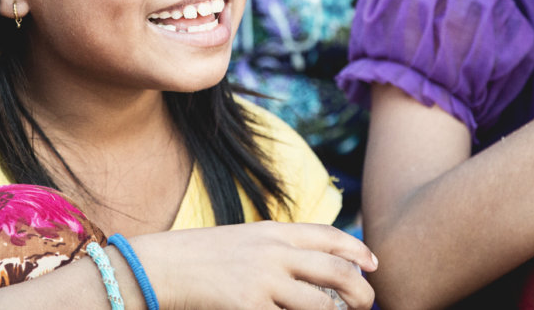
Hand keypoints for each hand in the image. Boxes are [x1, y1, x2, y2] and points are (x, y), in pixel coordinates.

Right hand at [131, 221, 376, 309]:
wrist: (160, 267)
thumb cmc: (199, 257)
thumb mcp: (242, 240)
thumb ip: (276, 248)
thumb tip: (310, 264)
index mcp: (272, 231)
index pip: (328, 235)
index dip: (357, 249)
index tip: (373, 265)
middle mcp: (274, 252)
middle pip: (337, 271)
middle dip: (361, 292)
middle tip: (367, 304)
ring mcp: (264, 281)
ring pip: (323, 304)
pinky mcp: (250, 308)